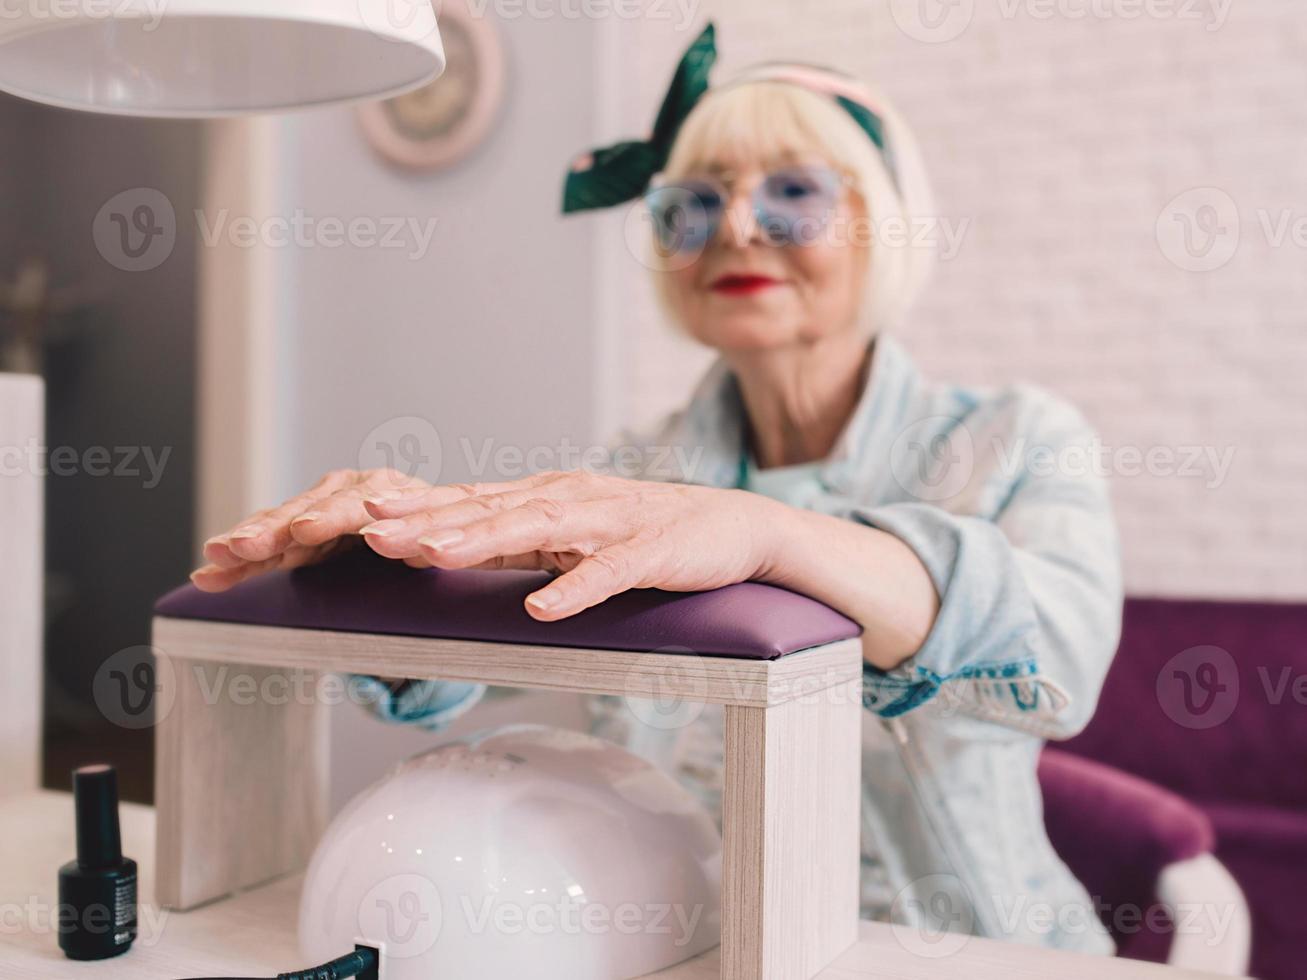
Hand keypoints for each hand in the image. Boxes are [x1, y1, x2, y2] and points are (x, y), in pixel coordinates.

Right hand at [190, 468, 431, 591]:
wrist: (432, 541)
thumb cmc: (438, 543)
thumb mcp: (440, 544)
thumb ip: (425, 547)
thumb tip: (422, 550)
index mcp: (389, 491)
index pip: (357, 502)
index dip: (330, 518)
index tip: (306, 531)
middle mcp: (350, 492)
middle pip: (306, 510)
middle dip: (271, 530)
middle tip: (243, 547)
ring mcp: (322, 509)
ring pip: (280, 526)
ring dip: (247, 543)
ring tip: (218, 558)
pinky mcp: (301, 532)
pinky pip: (269, 547)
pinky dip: (241, 561)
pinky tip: (212, 573)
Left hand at [357, 470, 778, 620]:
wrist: (734, 525)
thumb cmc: (646, 533)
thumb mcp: (571, 534)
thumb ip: (514, 540)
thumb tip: (439, 549)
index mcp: (548, 498)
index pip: (473, 501)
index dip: (419, 509)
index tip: (361, 516)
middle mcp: (571, 500)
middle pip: (492, 509)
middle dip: (430, 521)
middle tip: (371, 531)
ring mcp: (611, 524)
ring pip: (538, 530)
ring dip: (483, 540)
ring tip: (433, 554)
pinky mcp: (651, 552)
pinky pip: (608, 574)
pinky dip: (574, 589)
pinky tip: (541, 607)